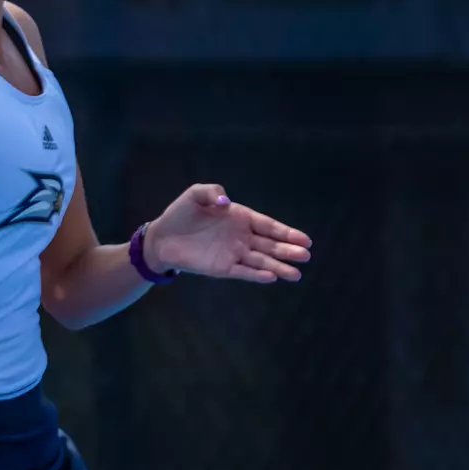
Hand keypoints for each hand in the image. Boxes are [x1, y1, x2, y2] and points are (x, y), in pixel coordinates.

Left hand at [146, 183, 312, 283]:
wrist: (162, 237)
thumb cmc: (181, 214)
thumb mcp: (195, 194)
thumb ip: (212, 192)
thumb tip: (226, 203)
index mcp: (241, 218)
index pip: (269, 226)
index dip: (287, 232)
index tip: (305, 240)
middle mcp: (242, 237)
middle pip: (270, 245)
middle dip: (288, 250)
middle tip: (306, 256)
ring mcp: (234, 253)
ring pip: (261, 261)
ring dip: (278, 267)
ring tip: (295, 275)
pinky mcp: (222, 268)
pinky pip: (243, 271)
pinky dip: (256, 275)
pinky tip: (270, 277)